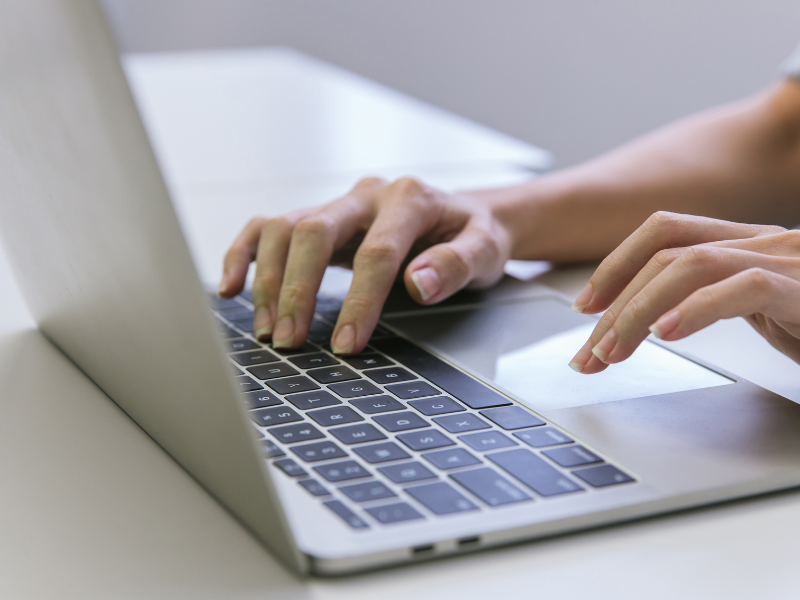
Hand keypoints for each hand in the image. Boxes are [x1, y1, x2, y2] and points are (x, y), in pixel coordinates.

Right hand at [218, 177, 511, 353]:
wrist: (462, 217)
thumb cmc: (473, 236)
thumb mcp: (487, 249)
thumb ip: (459, 264)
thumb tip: (419, 283)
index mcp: (410, 198)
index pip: (376, 251)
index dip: (359, 300)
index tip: (346, 344)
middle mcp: (366, 195)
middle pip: (314, 231)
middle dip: (299, 290)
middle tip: (291, 342)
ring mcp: (338, 204)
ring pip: (284, 228)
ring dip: (269, 281)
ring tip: (271, 331)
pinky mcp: (319, 218)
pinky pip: (269, 227)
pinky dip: (244, 255)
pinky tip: (231, 288)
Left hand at [568, 211, 799, 372]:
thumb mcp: (766, 310)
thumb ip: (717, 299)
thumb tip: (658, 318)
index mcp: (747, 242)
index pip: (666, 232)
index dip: (616, 264)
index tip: (585, 305)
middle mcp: (764, 241)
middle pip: (666, 255)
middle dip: (615, 306)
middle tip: (589, 352)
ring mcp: (787, 260)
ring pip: (691, 264)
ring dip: (638, 311)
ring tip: (613, 352)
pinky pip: (745, 287)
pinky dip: (697, 309)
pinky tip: (667, 334)